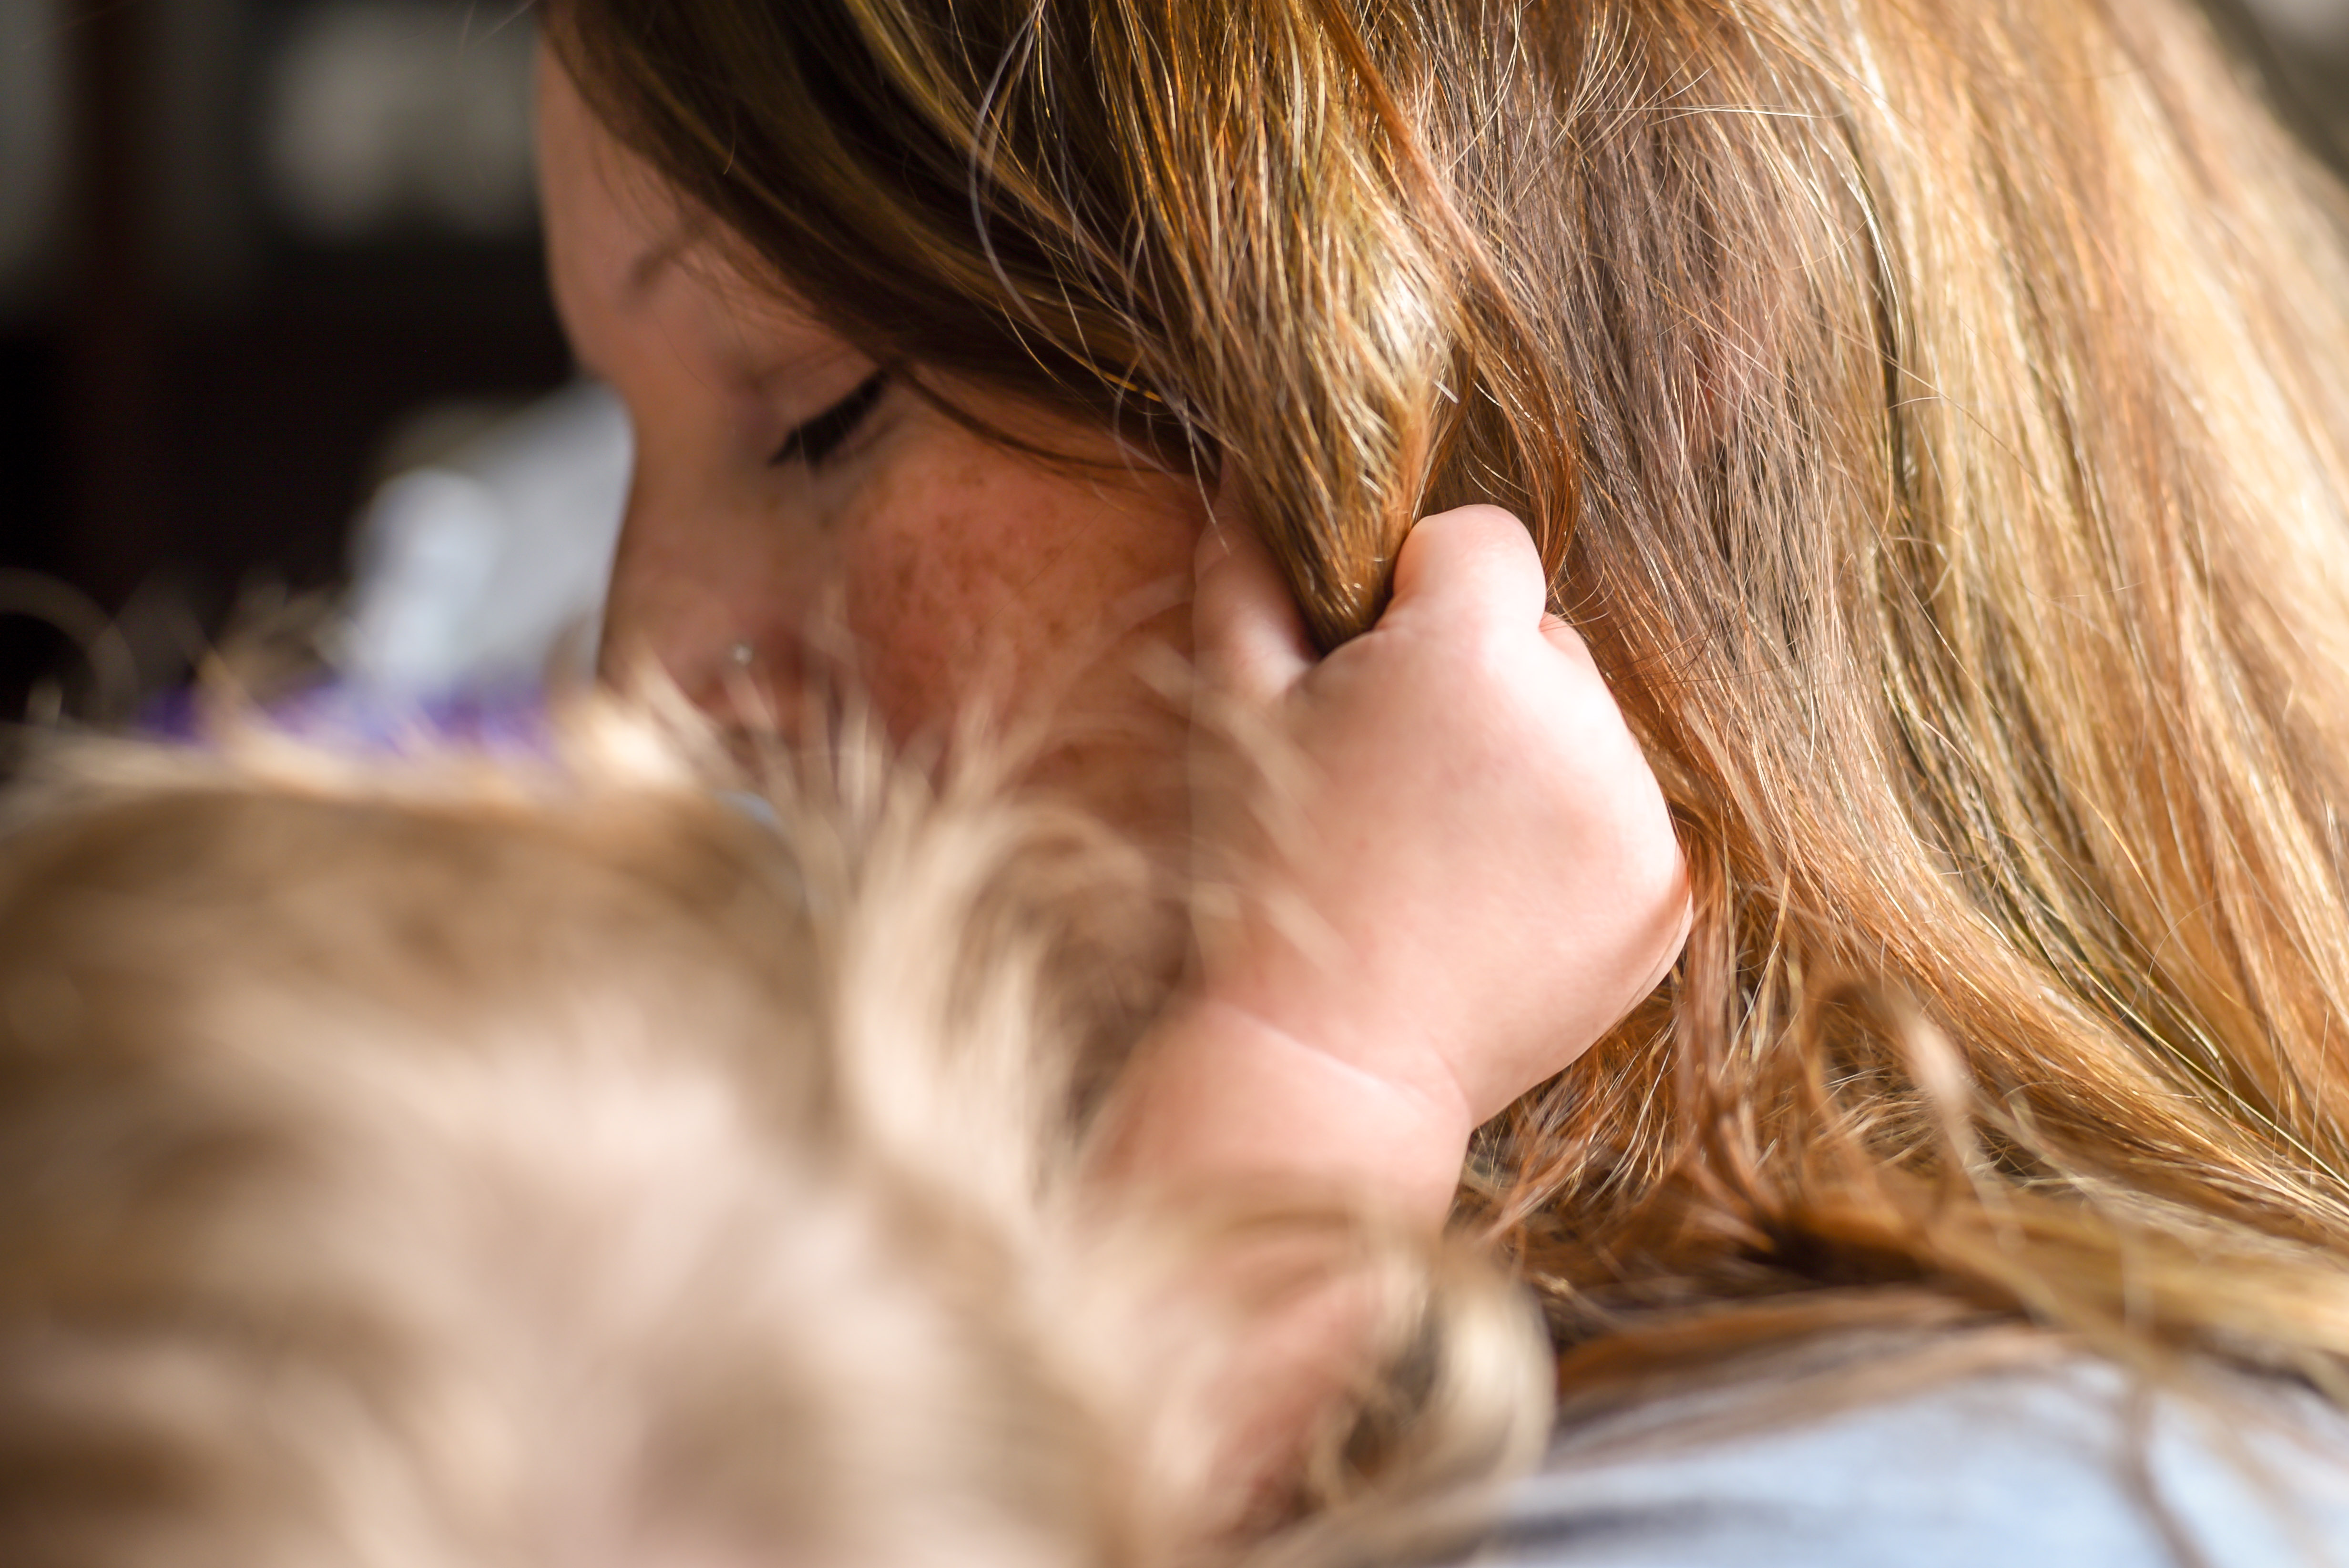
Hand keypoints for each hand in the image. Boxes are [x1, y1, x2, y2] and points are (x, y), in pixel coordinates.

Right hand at [1190, 504, 1689, 1141]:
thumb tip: (1260, 467)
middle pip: (1545, 638)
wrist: (1330, 1059)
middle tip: (1400, 779)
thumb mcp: (1235, 709)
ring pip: (1587, 728)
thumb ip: (1250, 570)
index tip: (1371, 672)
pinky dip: (1572, 842)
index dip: (1418, 594)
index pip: (1485, 543)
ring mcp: (1637, 818)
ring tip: (1444, 850)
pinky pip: (1626, 817)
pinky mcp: (1669, 897)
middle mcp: (1579, 724)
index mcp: (1472, 658)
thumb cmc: (1266, 872)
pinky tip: (1495, 899)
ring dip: (1530, 760)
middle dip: (1481, 680)